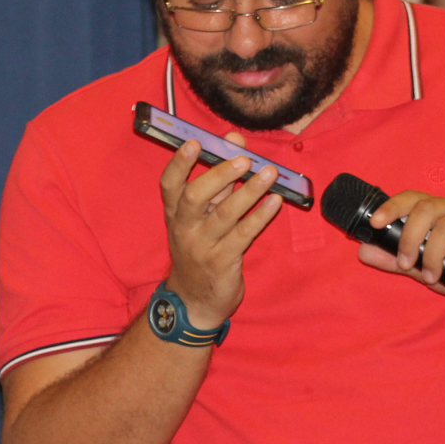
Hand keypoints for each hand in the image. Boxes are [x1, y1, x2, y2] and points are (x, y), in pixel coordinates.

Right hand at [159, 137, 283, 327]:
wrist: (195, 301)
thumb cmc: (200, 250)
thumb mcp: (200, 218)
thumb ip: (217, 182)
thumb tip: (234, 142)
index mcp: (175, 214)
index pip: (169, 184)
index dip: (179, 163)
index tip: (194, 142)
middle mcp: (184, 228)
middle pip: (195, 196)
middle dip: (220, 174)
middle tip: (244, 159)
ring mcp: (202, 247)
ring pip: (225, 215)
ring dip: (249, 192)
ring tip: (269, 173)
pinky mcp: (222, 263)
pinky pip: (243, 235)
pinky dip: (260, 216)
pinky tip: (275, 202)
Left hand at [356, 190, 444, 294]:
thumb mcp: (424, 268)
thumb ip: (395, 260)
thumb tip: (362, 252)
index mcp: (439, 211)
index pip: (412, 198)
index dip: (392, 207)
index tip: (375, 224)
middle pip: (427, 208)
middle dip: (410, 237)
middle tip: (406, 264)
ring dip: (433, 254)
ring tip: (431, 277)